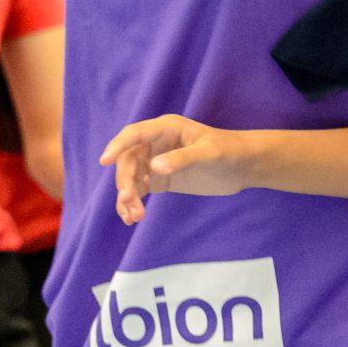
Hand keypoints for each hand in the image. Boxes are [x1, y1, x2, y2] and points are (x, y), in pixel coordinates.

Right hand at [100, 114, 257, 223]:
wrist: (243, 166)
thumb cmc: (228, 151)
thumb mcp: (208, 154)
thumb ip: (181, 159)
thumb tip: (154, 168)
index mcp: (165, 128)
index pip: (134, 134)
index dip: (117, 146)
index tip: (104, 161)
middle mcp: (155, 143)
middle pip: (128, 160)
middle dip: (125, 181)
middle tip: (129, 201)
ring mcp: (156, 161)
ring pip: (131, 178)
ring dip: (127, 196)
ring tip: (134, 217)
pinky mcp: (160, 179)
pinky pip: (139, 190)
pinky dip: (133, 203)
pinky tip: (132, 218)